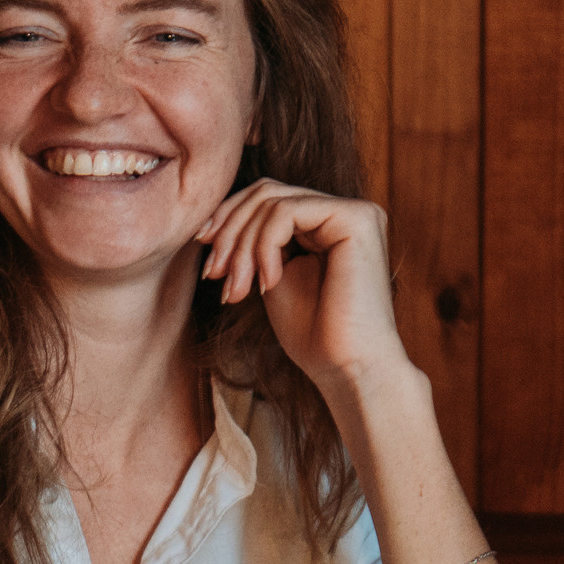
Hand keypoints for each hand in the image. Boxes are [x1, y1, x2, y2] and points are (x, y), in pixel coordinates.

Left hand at [196, 181, 411, 395]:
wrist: (348, 370)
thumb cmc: (313, 335)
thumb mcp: (271, 277)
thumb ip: (256, 243)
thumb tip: (213, 218)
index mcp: (329, 223)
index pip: (267, 198)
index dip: (227, 222)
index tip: (207, 261)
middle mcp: (346, 211)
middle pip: (266, 192)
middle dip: (229, 233)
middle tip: (213, 275)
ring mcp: (356, 211)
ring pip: (271, 200)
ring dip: (241, 246)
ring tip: (236, 289)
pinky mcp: (357, 219)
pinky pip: (286, 212)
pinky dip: (264, 247)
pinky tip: (268, 284)